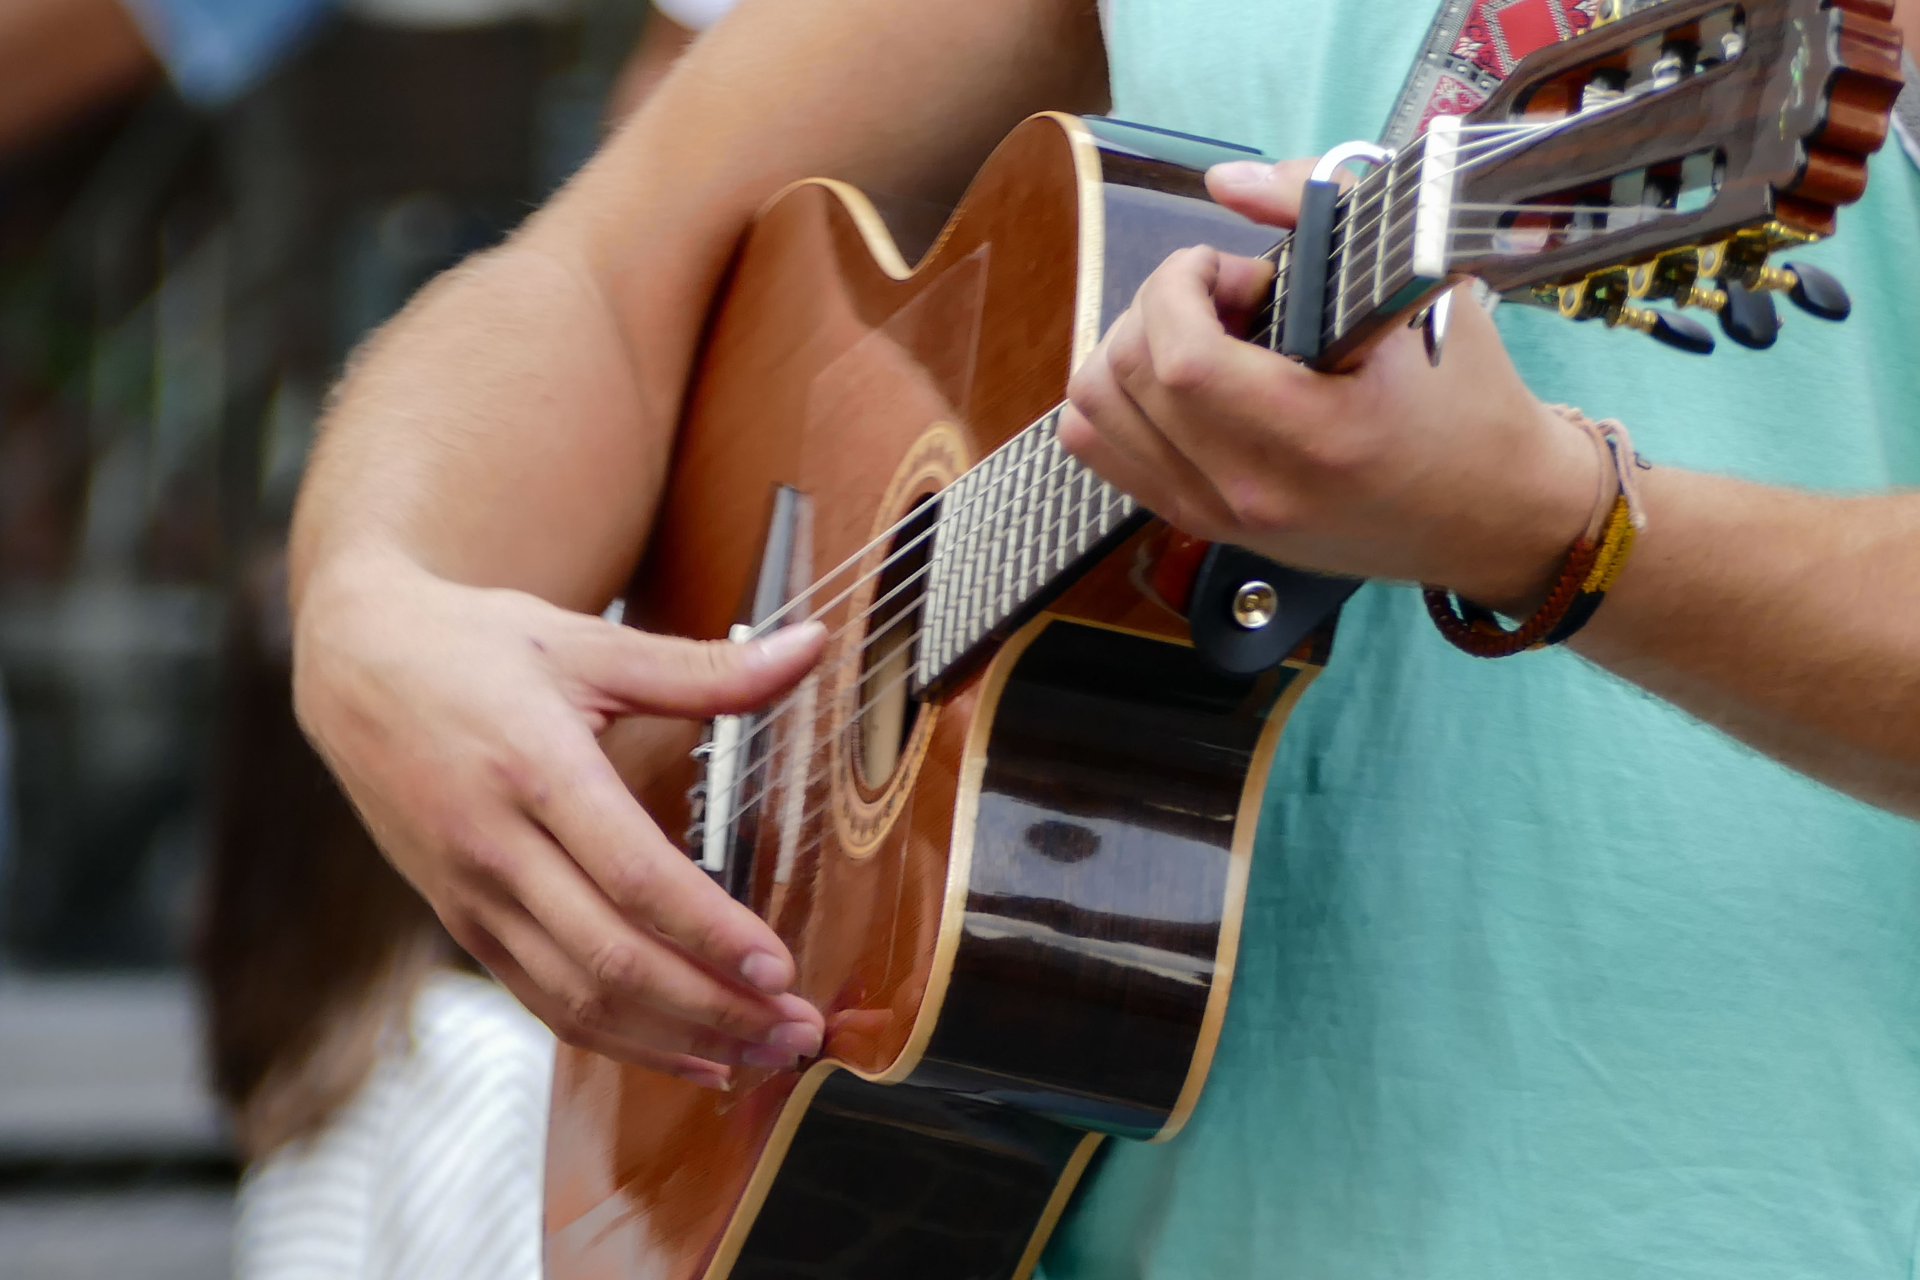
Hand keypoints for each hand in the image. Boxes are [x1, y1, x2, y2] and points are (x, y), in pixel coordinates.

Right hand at [291, 547, 827, 1089]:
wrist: (355, 664)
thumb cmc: (478, 647)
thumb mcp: (590, 644)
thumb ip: (708, 667)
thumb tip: (814, 644)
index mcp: (536, 770)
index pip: (635, 877)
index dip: (711, 933)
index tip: (782, 969)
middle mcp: (497, 846)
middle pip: (613, 958)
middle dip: (715, 1008)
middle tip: (798, 1031)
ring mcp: (472, 894)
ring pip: (578, 999)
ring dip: (678, 1039)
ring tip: (763, 1055)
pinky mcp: (460, 922)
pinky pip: (544, 1002)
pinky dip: (620, 1041)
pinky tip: (689, 1055)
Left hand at [1058, 158, 1598, 611]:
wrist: (1492, 515)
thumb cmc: (1466, 401)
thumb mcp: (1417, 289)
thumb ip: (1320, 214)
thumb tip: (1227, 181)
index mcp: (1315, 437)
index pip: (1180, 359)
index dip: (1181, 284)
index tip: (1233, 267)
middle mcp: (1254, 491)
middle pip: (1126, 376)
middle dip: (1162, 306)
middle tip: (1230, 298)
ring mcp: (1220, 518)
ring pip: (1095, 414)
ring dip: (1133, 349)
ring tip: (1205, 338)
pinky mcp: (1203, 528)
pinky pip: (1104, 452)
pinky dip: (1122, 398)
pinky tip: (1183, 380)